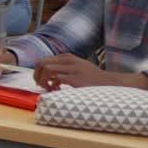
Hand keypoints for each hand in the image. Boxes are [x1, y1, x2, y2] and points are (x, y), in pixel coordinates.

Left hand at [33, 54, 147, 90]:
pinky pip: (57, 79)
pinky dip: (53, 86)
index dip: (38, 72)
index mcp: (67, 57)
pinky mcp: (76, 79)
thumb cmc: (91, 77)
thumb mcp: (77, 66)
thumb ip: (62, 67)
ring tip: (50, 88)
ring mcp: (73, 69)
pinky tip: (58, 90)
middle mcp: (68, 60)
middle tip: (42, 85)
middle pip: (41, 63)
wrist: (109, 82)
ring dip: (44, 81)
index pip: (43, 60)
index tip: (41, 81)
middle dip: (37, 76)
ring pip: (47, 69)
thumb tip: (44, 74)